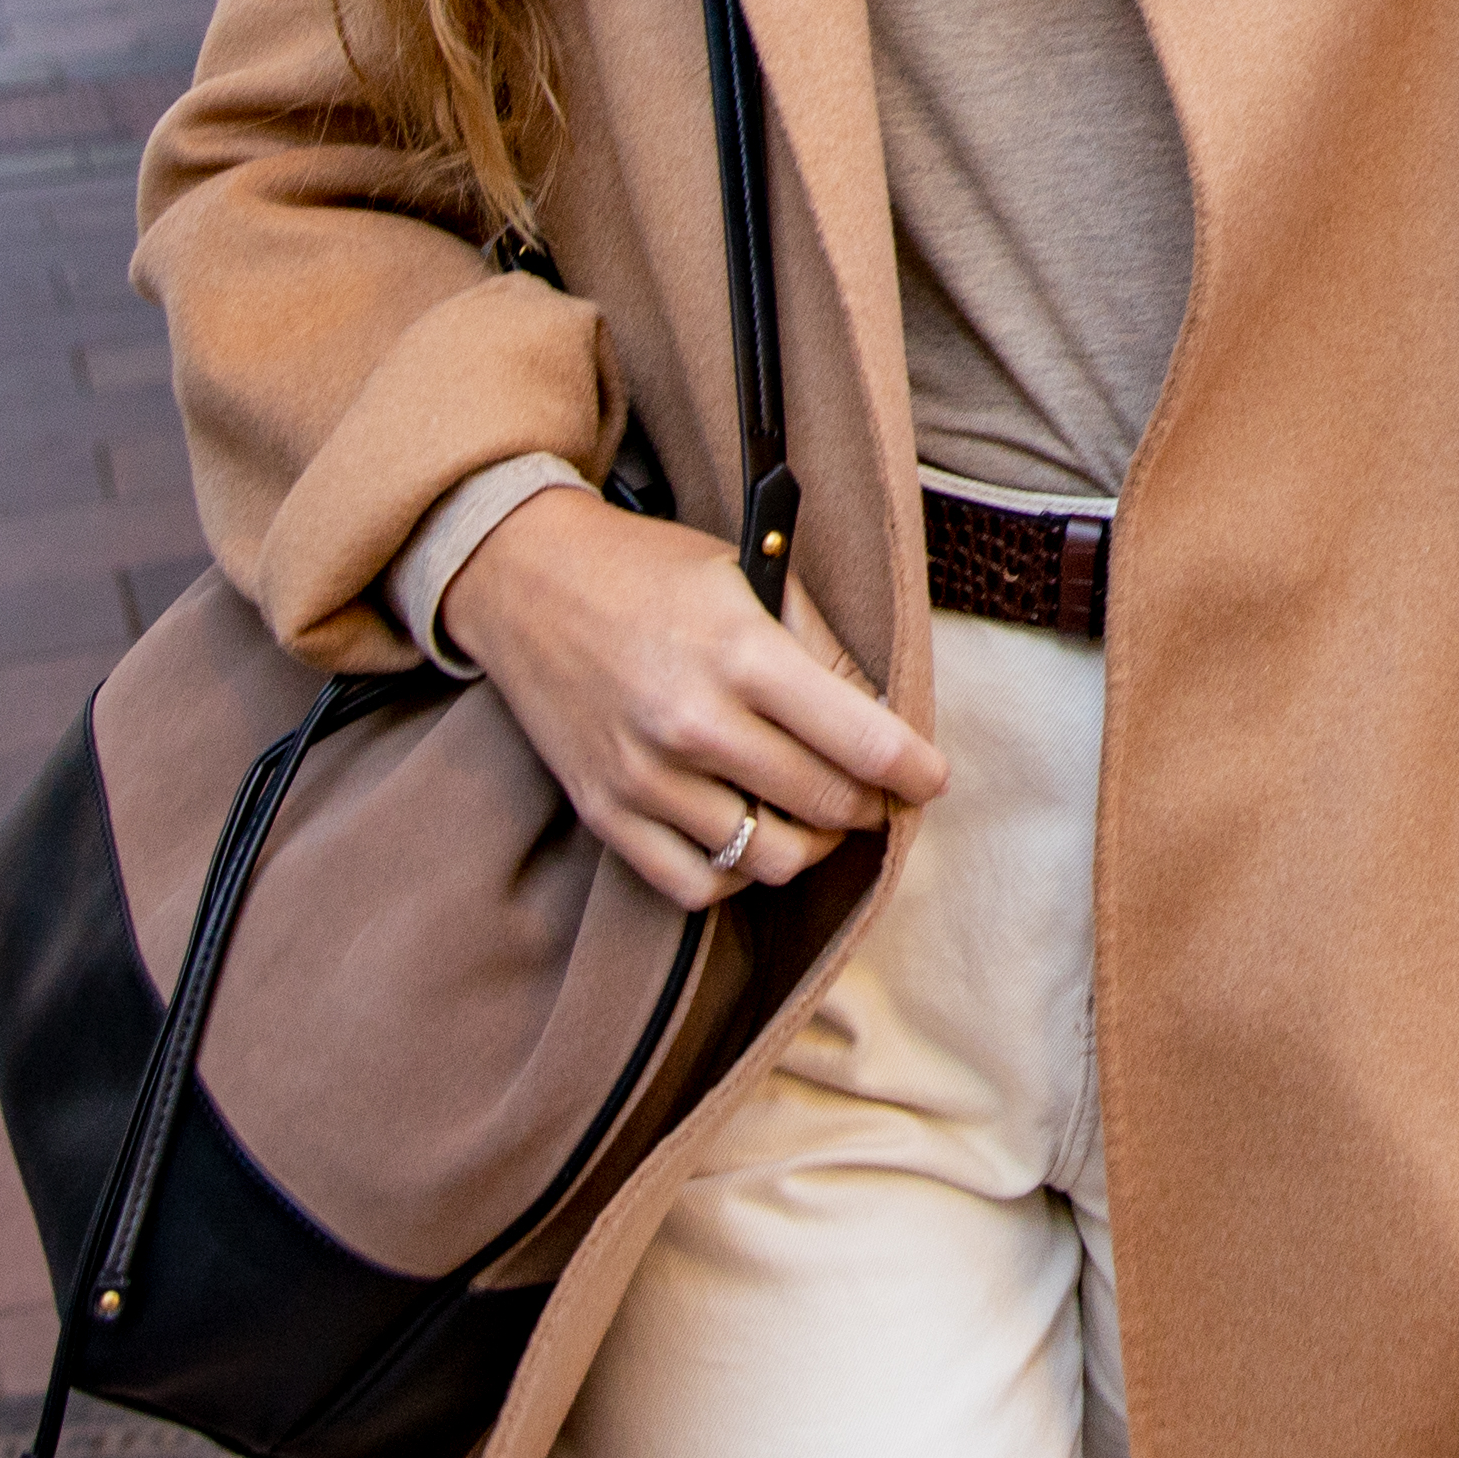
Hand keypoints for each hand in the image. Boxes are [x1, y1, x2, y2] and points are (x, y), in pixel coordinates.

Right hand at [442, 484, 939, 910]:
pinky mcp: (605, 813)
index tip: (932, 780)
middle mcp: (693, 722)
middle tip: (880, 792)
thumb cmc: (650, 572)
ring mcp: (644, 776)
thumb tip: (887, 722)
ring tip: (819, 815)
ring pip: (769, 860)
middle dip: (869, 806)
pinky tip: (752, 837)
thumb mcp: (751, 578)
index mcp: (741, 651)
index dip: (913, 770)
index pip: (859, 740)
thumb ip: (821, 649)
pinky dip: (739, 875)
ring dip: (812, 845)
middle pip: (823, 805)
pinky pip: (696, 886)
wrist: (526, 581)